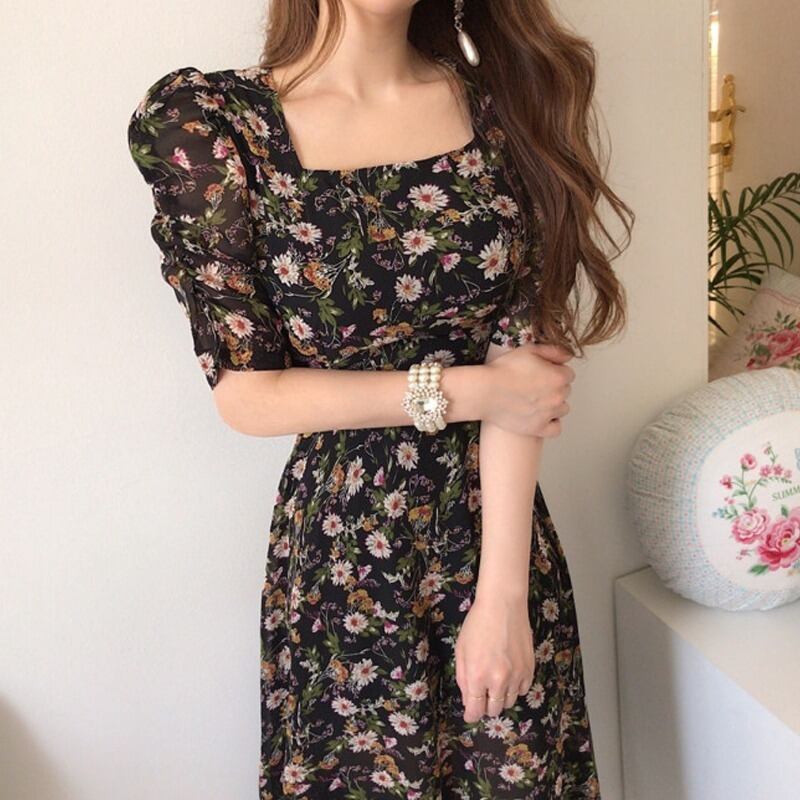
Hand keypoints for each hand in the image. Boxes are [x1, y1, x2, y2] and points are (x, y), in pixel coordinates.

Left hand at [454, 594, 535, 723]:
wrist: (503, 605)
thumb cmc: (478, 624)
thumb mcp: (461, 651)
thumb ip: (463, 679)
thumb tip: (469, 700)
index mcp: (477, 675)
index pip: (475, 710)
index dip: (471, 715)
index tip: (471, 714)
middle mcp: (498, 680)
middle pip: (493, 710)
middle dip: (485, 706)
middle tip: (482, 693)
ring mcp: (516, 676)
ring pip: (509, 702)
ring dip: (501, 697)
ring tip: (495, 680)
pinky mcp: (530, 669)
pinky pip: (523, 691)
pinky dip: (515, 687)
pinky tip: (509, 674)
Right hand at [481, 343, 574, 436]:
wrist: (485, 392)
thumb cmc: (503, 371)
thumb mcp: (529, 350)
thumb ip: (553, 351)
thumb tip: (568, 356)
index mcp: (558, 377)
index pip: (568, 374)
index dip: (555, 371)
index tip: (542, 372)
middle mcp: (557, 396)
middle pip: (565, 391)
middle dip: (554, 387)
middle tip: (535, 385)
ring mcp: (549, 414)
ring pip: (562, 409)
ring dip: (554, 404)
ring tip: (536, 400)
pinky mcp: (538, 428)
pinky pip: (556, 429)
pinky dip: (552, 423)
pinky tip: (542, 416)